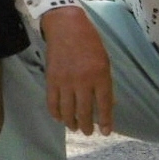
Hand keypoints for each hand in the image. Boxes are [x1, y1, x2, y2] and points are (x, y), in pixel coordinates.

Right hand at [40, 6, 113, 134]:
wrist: (66, 27)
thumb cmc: (90, 42)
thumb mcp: (104, 61)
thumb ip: (105, 83)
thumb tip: (107, 104)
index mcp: (100, 75)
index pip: (104, 104)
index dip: (106, 121)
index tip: (106, 132)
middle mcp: (83, 81)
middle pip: (85, 112)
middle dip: (87, 126)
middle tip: (87, 132)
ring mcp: (66, 81)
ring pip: (68, 111)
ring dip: (71, 123)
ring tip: (74, 127)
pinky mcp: (52, 80)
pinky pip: (53, 102)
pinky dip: (56, 113)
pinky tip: (60, 118)